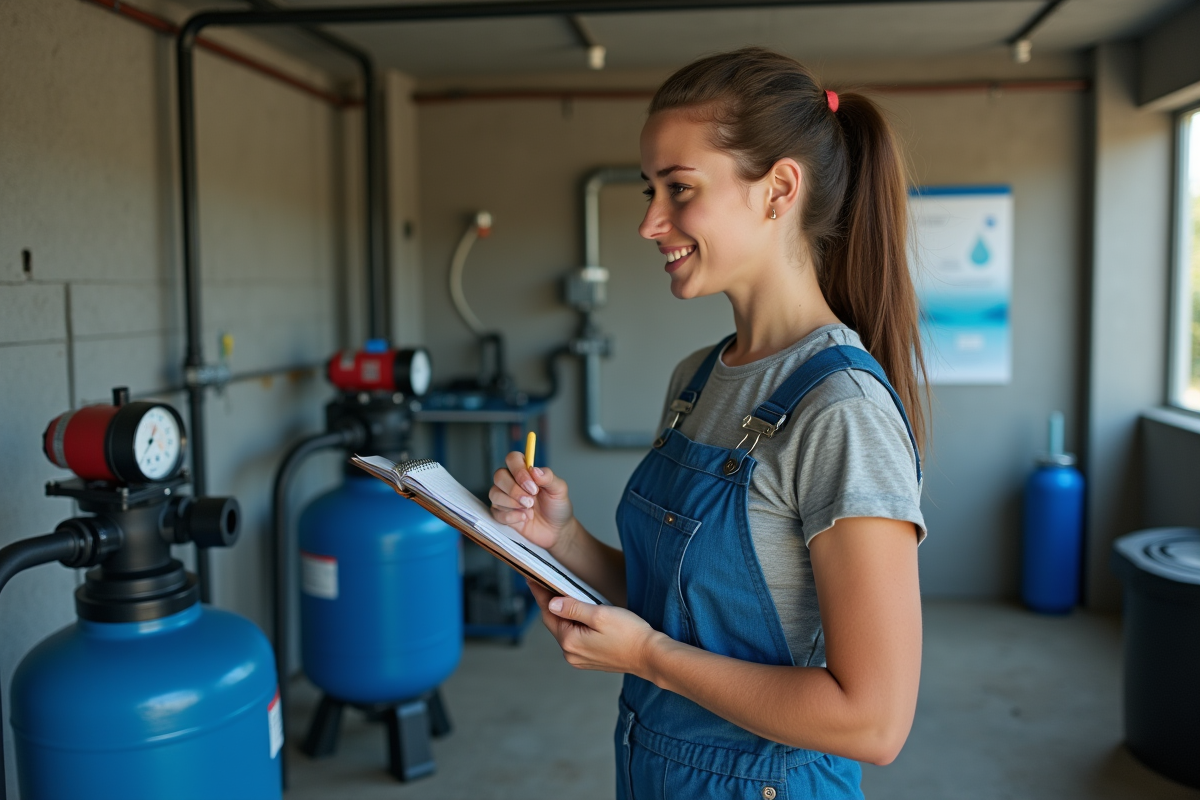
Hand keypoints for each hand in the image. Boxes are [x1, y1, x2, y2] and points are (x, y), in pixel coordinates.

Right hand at [489, 451, 575, 551]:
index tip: (533, 486)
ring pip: (494, 493)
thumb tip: (534, 470)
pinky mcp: (501, 514)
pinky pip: (496, 512)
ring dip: (511, 503)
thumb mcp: (559, 490)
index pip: (512, 459)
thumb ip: (548, 477)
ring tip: (529, 510)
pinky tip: (524, 518)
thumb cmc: (557, 507)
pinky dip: (510, 516)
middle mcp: (511, 481)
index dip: (519, 470)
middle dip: (514, 489)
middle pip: (499, 475)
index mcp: (525, 471)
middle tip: (531, 501)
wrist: (556, 530)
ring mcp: (504, 498)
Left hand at [526, 579, 661, 677]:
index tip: (532, 580)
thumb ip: (573, 608)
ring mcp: (580, 659)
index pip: (548, 613)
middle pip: (554, 623)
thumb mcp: (600, 615)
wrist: (650, 656)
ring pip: (564, 631)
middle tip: (545, 584)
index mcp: (570, 641)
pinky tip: (578, 615)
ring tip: (561, 596)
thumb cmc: (630, 634)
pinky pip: (574, 639)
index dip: (540, 595)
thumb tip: (552, 603)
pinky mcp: (590, 659)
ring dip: (562, 615)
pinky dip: (573, 625)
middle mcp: (571, 654)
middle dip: (550, 604)